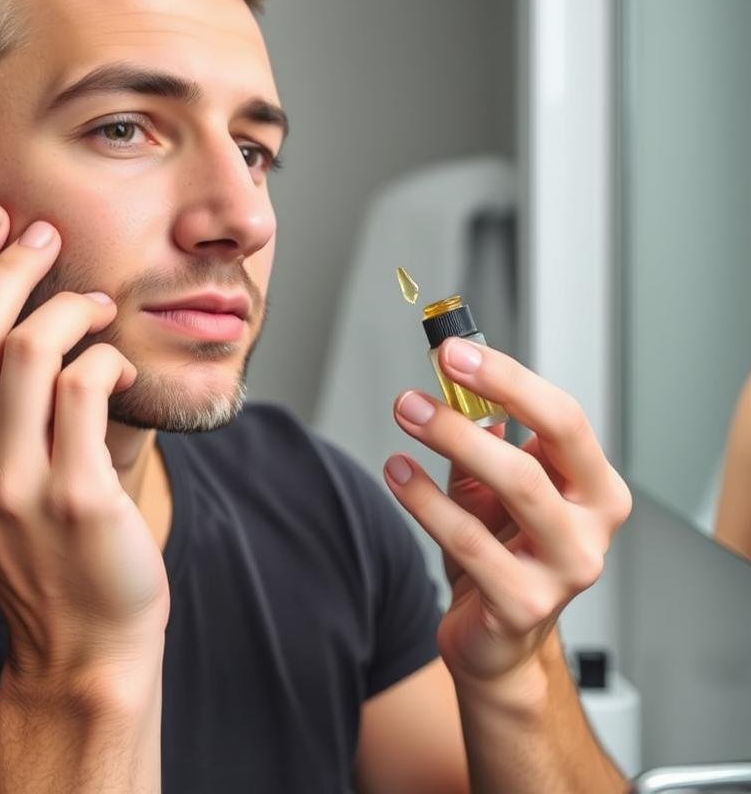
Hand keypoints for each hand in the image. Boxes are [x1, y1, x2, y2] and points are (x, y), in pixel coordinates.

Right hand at [0, 203, 168, 682]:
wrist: (84, 634)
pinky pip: (87, 383)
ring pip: (30, 348)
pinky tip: (115, 360)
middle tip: (45, 234)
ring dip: (69, 304)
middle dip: (11, 262)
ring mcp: (13, 488)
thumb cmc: (40, 542)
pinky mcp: (77, 496)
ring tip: (95, 304)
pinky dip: (106, 353)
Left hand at [383, 338, 631, 689]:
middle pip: (552, 441)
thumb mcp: (493, 487)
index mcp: (593, 487)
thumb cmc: (502, 554)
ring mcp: (566, 568)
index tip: (455, 351)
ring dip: (452, 439)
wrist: (498, 641)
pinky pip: (470, 541)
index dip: (509, 377)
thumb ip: (482, 437)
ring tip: (407, 411)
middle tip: (431, 374)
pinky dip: (426, 500)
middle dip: (490, 394)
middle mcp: (592, 526)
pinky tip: (397, 472)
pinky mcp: (526, 603)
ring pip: (516, 485)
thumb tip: (455, 379)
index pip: (564, 416)